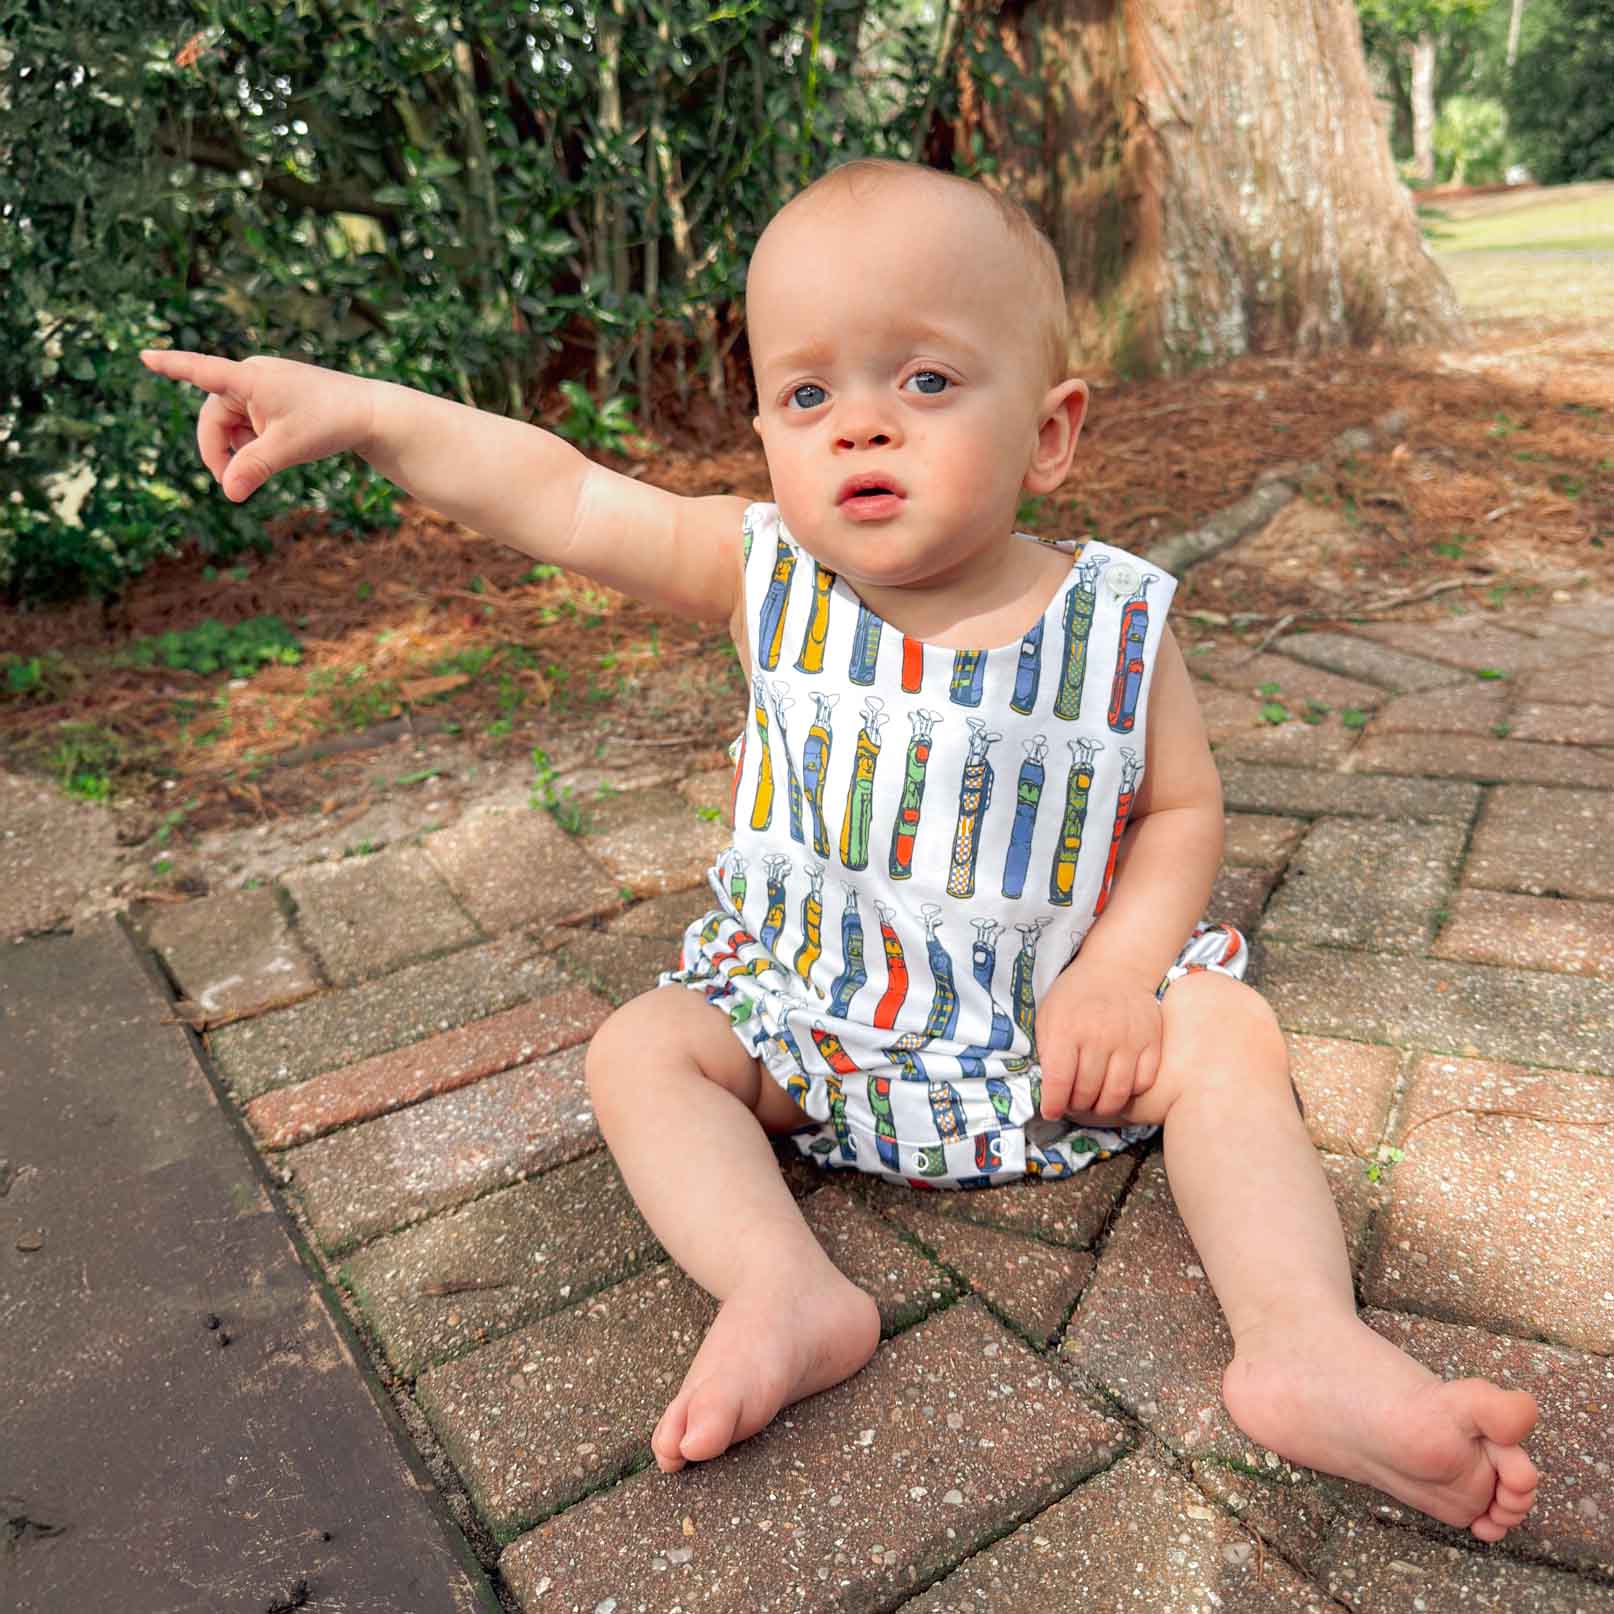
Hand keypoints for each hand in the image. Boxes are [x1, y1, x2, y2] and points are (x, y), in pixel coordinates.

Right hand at [140, 350, 375, 502]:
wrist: (370, 414)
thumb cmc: (330, 423)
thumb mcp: (287, 449)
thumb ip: (253, 468)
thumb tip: (228, 492)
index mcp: (249, 377)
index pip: (200, 369)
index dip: (171, 366)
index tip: (144, 355)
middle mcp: (252, 375)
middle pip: (214, 417)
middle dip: (221, 450)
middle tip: (232, 484)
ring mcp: (264, 386)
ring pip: (232, 423)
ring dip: (241, 447)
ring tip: (271, 459)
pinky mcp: (276, 397)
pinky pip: (250, 423)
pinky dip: (256, 441)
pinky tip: (278, 450)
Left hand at [1035, 960, 1162, 1120]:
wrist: (1116, 968)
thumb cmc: (1075, 995)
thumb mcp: (1047, 1016)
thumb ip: (1046, 1051)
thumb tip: (1047, 1090)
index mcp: (1067, 1029)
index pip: (1059, 1081)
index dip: (1053, 1104)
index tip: (1050, 1112)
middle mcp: (1099, 1036)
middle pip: (1088, 1092)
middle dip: (1076, 1106)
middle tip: (1072, 1104)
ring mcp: (1129, 1040)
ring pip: (1117, 1093)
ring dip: (1102, 1107)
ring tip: (1093, 1102)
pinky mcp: (1152, 1042)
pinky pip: (1143, 1082)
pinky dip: (1129, 1092)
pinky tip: (1117, 1085)